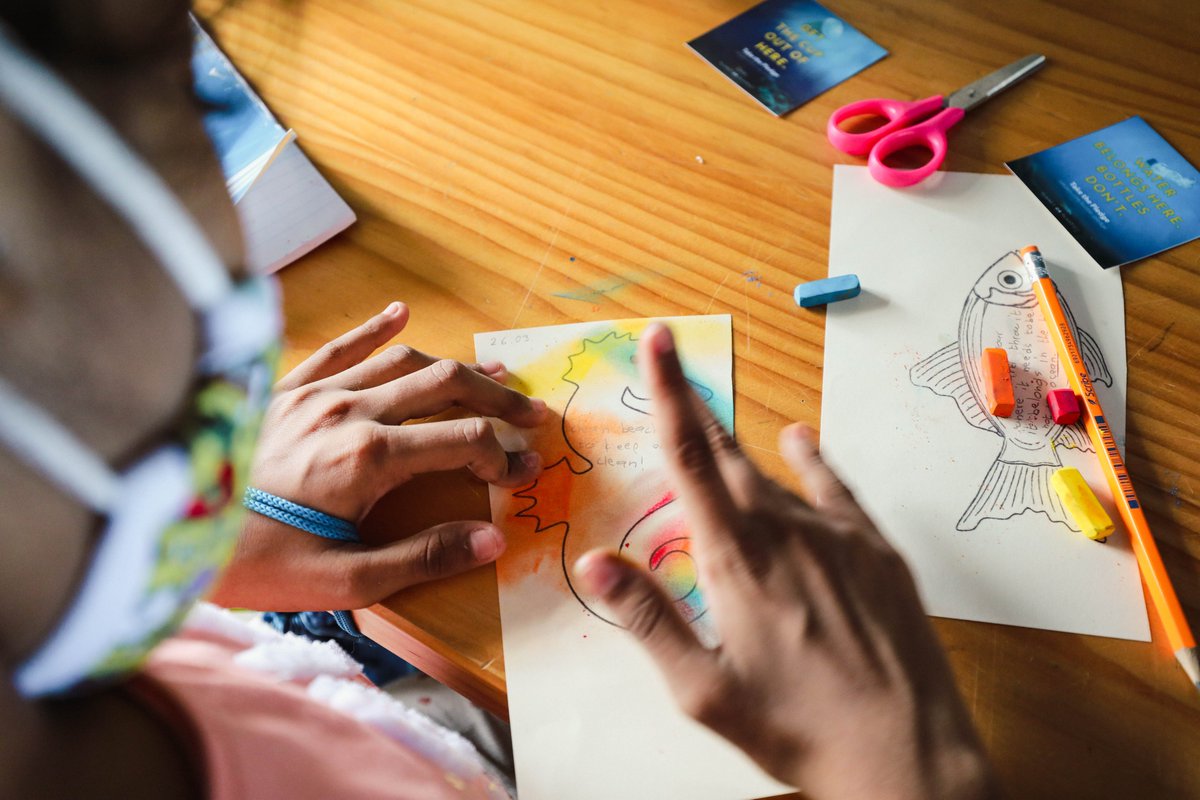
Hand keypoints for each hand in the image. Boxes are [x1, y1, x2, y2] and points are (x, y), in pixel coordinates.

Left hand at [211, 302, 546, 610]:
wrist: (167, 530)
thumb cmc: (253, 565)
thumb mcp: (342, 581)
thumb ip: (421, 558)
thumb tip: (492, 541)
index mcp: (369, 457)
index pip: (463, 439)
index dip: (504, 456)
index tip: (524, 475)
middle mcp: (350, 410)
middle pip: (444, 385)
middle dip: (496, 397)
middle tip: (531, 413)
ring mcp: (316, 392)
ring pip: (403, 360)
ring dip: (454, 364)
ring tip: (493, 371)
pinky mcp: (285, 388)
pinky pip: (339, 347)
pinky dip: (374, 328)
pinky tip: (401, 312)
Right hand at [573, 323, 996, 799]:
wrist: (906, 753)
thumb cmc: (797, 726)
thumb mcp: (704, 689)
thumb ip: (648, 620)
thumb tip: (591, 564)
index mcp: (736, 558)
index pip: (691, 457)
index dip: (670, 392)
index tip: (660, 337)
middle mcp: (786, 529)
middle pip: (729, 452)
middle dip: (696, 407)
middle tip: (674, 365)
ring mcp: (838, 535)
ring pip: (777, 476)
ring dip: (743, 455)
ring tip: (720, 430)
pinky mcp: (876, 549)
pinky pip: (835, 488)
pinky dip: (812, 461)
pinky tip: (801, 443)